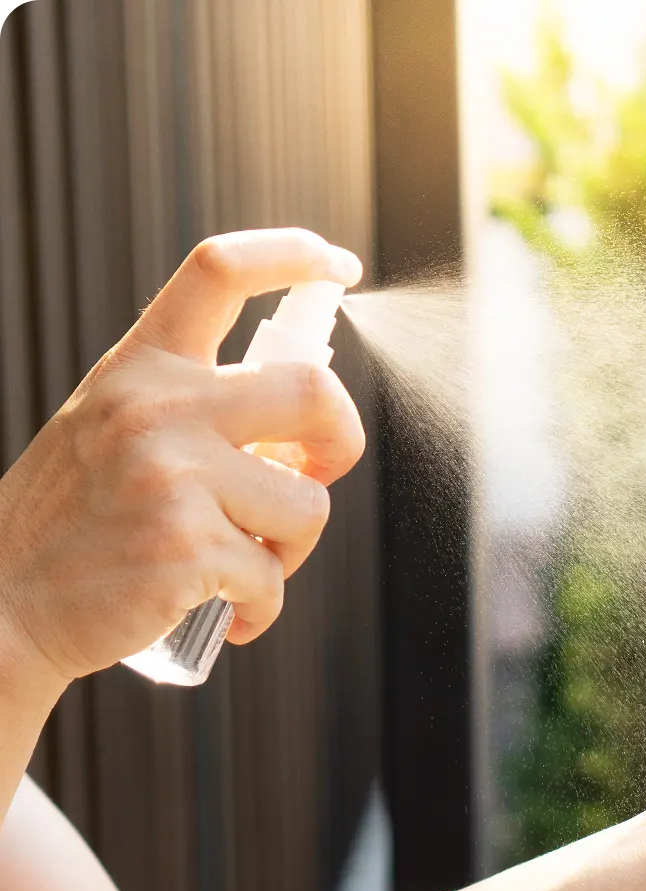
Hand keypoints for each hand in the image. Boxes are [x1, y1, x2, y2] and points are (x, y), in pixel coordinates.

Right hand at [0, 229, 365, 689]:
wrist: (3, 607)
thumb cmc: (74, 523)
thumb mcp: (115, 431)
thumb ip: (198, 411)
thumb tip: (308, 427)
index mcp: (140, 368)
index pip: (220, 271)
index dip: (293, 253)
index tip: (340, 265)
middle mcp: (156, 407)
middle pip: (315, 392)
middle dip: (343, 440)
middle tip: (317, 474)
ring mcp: (171, 475)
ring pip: (309, 504)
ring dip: (293, 546)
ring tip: (245, 565)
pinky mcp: (185, 547)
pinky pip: (272, 577)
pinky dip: (263, 605)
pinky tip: (231, 613)